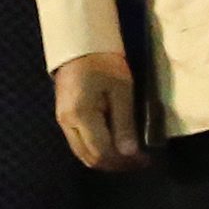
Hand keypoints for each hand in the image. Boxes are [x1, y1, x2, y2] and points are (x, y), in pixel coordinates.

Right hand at [54, 51, 147, 171]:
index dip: (124, 161)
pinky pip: (79, 144)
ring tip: (128, 156)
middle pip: (90, 158)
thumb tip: (129, 153)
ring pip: (83, 154)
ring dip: (106, 159)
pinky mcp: (64, 118)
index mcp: (81, 115)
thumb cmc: (104, 63)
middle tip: (139, 162)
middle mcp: (67, 123)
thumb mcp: (121, 90)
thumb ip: (124, 123)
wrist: (80, 44)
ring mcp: (62, 122)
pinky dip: (97, 150)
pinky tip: (113, 145)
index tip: (145, 160)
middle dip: (116, 164)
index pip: (102, 152)